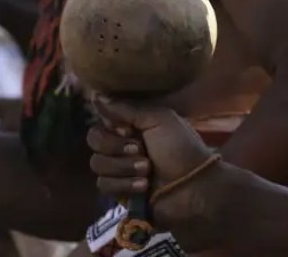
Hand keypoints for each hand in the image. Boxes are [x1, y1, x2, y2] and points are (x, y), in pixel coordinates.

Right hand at [87, 97, 225, 251]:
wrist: (193, 186)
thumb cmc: (181, 148)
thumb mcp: (159, 120)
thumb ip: (126, 109)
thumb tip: (96, 95)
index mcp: (132, 126)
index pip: (102, 121)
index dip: (111, 127)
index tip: (128, 130)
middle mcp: (122, 145)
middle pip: (94, 141)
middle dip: (116, 147)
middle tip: (141, 150)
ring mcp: (120, 169)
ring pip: (97, 164)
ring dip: (123, 167)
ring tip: (148, 170)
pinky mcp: (120, 192)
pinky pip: (104, 185)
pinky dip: (124, 184)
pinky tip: (143, 186)